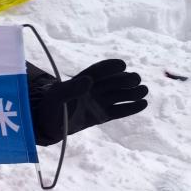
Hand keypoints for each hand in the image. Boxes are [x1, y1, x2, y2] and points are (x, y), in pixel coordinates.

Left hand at [30, 59, 147, 144]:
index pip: (98, 71)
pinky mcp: (101, 116)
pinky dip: (130, 108)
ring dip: (131, 92)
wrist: (47, 125)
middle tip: (136, 79)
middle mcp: (93, 90)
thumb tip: (88, 80)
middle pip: (112, 82)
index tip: (122, 65)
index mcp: (81, 81)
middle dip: (125, 80)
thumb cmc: (49, 107)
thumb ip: (71, 89)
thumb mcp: (57, 97)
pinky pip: (118, 111)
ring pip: (119, 95)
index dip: (110, 67)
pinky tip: (143, 103)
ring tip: (144, 90)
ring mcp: (98, 102)